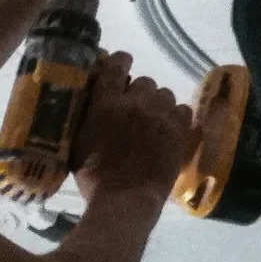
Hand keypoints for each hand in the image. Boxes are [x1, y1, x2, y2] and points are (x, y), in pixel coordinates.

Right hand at [71, 54, 195, 202]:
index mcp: (107, 104)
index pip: (116, 65)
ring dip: (157, 104)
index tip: (121, 67)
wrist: (125, 199)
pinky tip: (167, 131)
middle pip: (143, 81)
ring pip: (164, 94)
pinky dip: (175, 117)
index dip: (120, 62)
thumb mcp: (78, 144)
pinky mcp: (180, 129)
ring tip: (151, 122)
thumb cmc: (94, 176)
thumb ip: (87, 116)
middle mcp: (136, 103)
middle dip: (137, 93)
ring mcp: (161, 115)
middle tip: (132, 111)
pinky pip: (183, 109)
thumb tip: (92, 99)